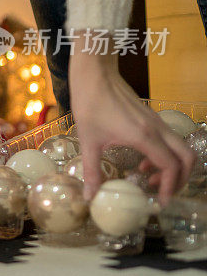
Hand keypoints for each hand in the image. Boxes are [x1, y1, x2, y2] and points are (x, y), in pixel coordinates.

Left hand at [70, 36, 193, 205]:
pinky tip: (141, 160)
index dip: (170, 187)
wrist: (94, 73)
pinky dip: (164, 154)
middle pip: (187, 158)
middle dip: (180, 178)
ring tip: (148, 177)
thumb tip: (90, 196)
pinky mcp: (151, 117)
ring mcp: (156, 121)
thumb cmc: (90, 103)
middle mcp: (157, 129)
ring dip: (172, 166)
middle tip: (160, 191)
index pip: (171, 166)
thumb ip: (91, 170)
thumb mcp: (88, 140)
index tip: (161, 202)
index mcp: (144, 136)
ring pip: (180, 148)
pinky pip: (169, 140)